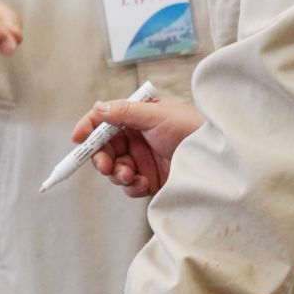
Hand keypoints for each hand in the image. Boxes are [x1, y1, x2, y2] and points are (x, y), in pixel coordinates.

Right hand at [72, 98, 204, 198]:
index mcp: (138, 116)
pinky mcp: (149, 179)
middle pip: (105, 147)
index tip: (78, 139)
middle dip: (101, 157)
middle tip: (105, 165)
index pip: (106, 119)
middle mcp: (138, 137)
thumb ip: (125, 112)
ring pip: (114, 168)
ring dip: (117, 173)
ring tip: (130, 175)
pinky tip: (145, 183)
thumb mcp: (157, 115)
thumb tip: (98, 108)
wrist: (216, 162)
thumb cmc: (192, 129)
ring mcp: (143, 159)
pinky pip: (129, 185)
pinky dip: (132, 186)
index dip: (89, 127)